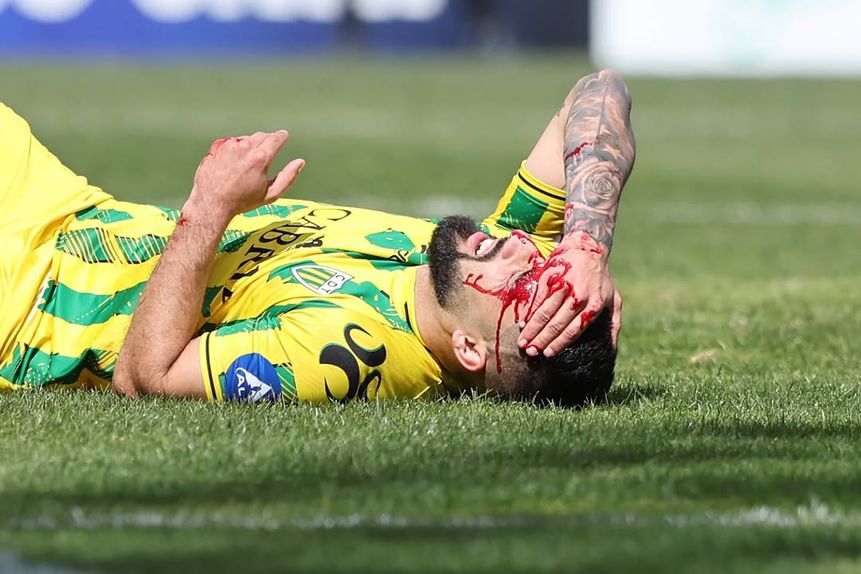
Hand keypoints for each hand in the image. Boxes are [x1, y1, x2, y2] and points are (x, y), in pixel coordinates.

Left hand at [187, 131, 304, 218]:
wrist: (212, 202)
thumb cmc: (242, 201)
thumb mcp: (270, 194)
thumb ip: (288, 177)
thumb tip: (300, 162)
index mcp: (261, 158)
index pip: (276, 138)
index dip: (281, 136)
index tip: (284, 135)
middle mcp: (245, 147)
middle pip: (262, 136)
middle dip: (268, 140)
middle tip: (268, 150)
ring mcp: (230, 145)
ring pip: (247, 138)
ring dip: (252, 144)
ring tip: (249, 162)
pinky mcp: (218, 146)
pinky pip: (233, 142)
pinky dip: (237, 148)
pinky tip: (234, 163)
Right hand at [518, 232, 621, 355]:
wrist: (588, 246)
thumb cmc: (601, 278)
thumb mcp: (614, 300)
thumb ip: (614, 325)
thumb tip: (613, 350)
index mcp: (592, 306)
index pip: (573, 330)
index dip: (559, 343)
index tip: (548, 354)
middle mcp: (577, 297)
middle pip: (556, 324)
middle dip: (542, 340)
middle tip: (530, 352)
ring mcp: (562, 287)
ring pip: (544, 313)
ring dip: (532, 329)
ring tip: (523, 342)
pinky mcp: (550, 278)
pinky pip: (537, 300)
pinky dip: (529, 313)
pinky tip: (522, 324)